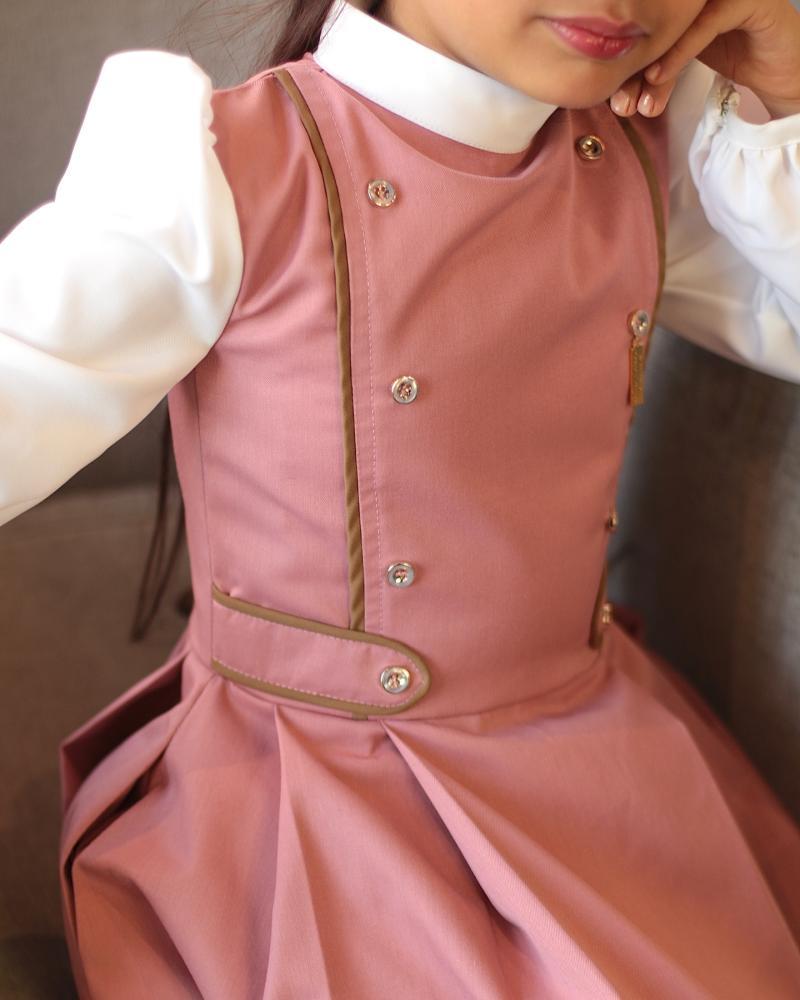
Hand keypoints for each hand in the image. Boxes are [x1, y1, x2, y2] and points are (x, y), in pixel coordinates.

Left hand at [609, 0, 799, 120]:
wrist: (784, 68)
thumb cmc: (737, 56)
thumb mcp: (686, 57)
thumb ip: (656, 58)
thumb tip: (610, 84)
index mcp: (683, 1)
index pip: (648, 27)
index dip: (627, 61)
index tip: (612, 97)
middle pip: (658, 24)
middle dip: (634, 67)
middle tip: (620, 104)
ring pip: (677, 25)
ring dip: (653, 64)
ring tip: (637, 99)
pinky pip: (706, 23)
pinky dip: (679, 52)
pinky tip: (658, 77)